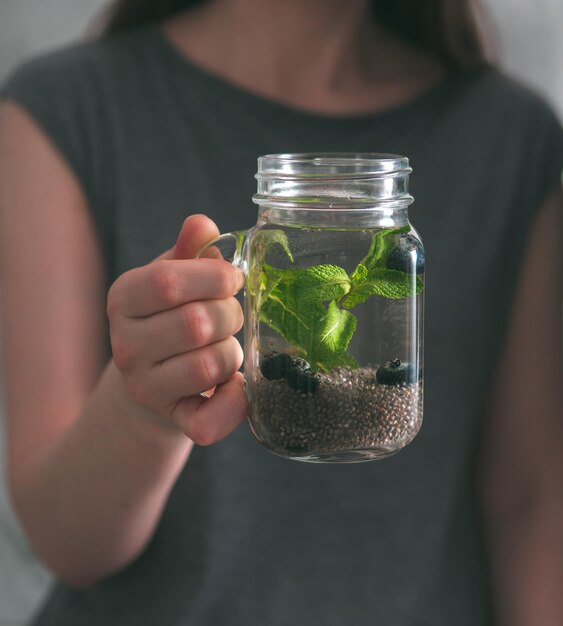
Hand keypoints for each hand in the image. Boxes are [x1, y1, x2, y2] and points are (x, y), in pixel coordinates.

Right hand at [107, 215, 246, 444]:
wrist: (153, 380)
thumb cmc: (171, 317)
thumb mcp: (174, 277)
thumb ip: (189, 250)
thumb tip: (202, 224)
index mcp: (125, 298)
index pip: (169, 282)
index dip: (215, 277)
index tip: (231, 279)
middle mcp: (126, 345)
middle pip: (198, 323)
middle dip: (231, 314)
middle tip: (231, 316)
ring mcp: (145, 387)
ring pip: (211, 365)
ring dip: (234, 352)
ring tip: (226, 347)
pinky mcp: (172, 420)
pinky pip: (211, 420)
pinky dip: (235, 404)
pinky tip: (236, 387)